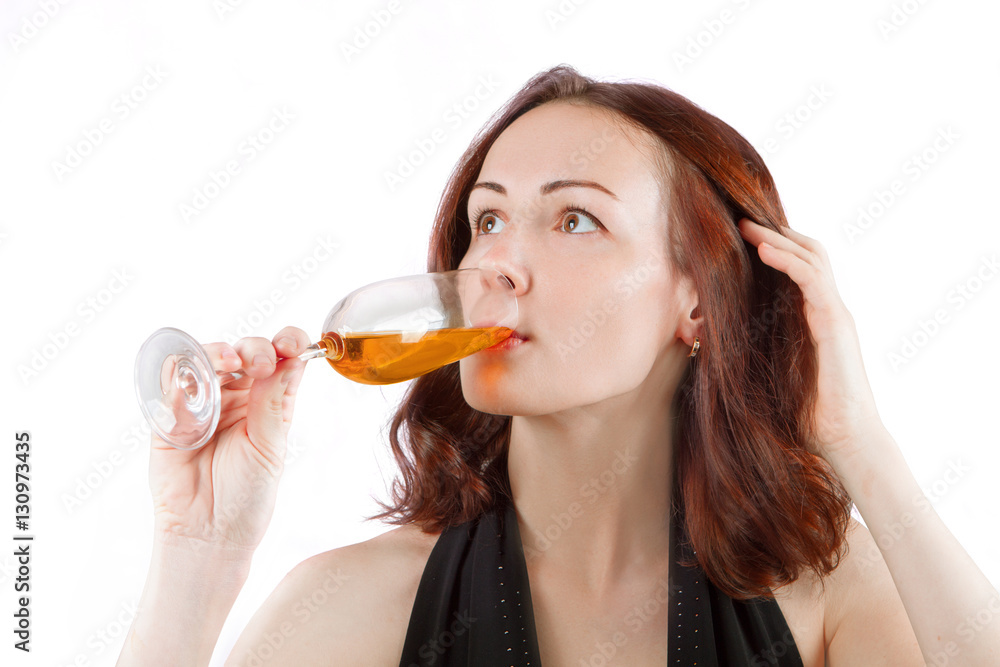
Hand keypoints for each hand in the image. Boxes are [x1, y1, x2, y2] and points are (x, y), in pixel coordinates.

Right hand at [146, 326, 309, 553]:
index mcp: (270, 401)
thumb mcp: (269, 448)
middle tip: (261, 361)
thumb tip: (293, 360)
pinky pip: (172, 383)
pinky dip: (184, 375)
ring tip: (231, 361)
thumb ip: (274, 403)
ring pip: (208, 359)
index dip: (289, 343)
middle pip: (246, 352)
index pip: (283, 359)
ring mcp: (204, 402)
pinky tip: (197, 384)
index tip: (293, 343)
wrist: (208, 534)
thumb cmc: (247, 496)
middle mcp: (239, 396)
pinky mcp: (170, 415)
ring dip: (219, 351)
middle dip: (254, 347)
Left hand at [737, 219, 885, 464]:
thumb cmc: (802, 416)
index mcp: (810, 320)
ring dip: (777, 239)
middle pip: (805, 254)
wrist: (841, 443)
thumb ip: (744, 348)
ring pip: (812, 257)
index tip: (734, 241)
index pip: (794, 269)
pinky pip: (813, 279)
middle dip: (772, 235)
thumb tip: (701, 336)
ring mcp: (834, 314)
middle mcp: (825, 310)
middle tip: (737, 223)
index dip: (769, 249)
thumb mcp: (763, 371)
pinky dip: (788, 260)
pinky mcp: (837, 323)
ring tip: (745, 227)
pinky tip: (764, 250)